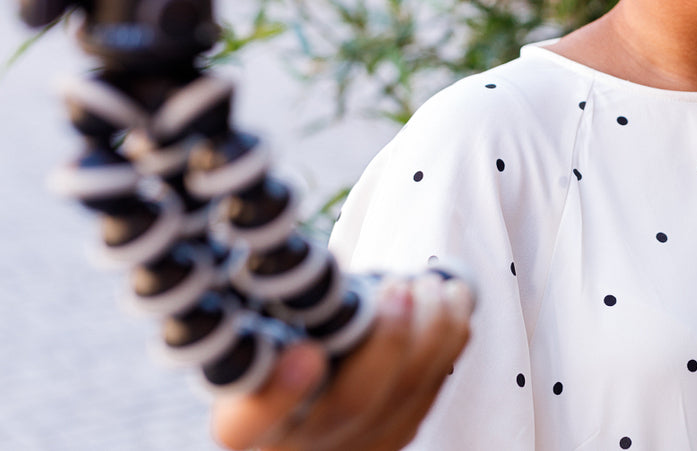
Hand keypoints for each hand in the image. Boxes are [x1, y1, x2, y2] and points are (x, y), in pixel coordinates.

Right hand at [212, 274, 473, 450]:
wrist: (304, 400)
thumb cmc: (271, 349)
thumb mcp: (254, 334)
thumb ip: (273, 312)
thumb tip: (306, 264)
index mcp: (243, 422)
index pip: (246, 424)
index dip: (279, 395)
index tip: (307, 353)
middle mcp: (296, 443)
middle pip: (349, 405)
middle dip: (387, 342)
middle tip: (399, 288)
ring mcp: (351, 445)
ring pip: (401, 399)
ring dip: (432, 334)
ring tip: (433, 285)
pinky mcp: (393, 436)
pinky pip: (429, 393)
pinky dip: (448, 342)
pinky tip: (453, 299)